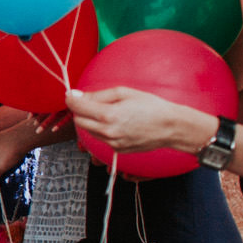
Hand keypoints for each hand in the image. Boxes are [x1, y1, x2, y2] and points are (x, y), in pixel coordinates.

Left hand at [66, 87, 215, 156]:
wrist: (171, 127)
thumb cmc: (151, 106)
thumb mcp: (124, 92)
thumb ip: (98, 95)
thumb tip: (79, 96)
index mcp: (108, 115)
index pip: (77, 107)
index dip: (70, 99)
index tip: (70, 94)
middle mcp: (108, 131)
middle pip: (79, 121)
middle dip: (79, 111)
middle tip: (87, 102)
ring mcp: (113, 143)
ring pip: (88, 132)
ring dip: (90, 121)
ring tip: (104, 112)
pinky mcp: (118, 150)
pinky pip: (101, 139)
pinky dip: (101, 130)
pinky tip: (114, 123)